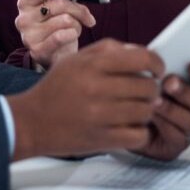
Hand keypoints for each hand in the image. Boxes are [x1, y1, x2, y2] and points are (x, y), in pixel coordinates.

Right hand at [6, 38, 162, 160]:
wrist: (31, 121)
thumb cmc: (56, 88)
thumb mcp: (76, 59)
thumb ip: (109, 50)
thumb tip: (142, 52)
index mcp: (92, 65)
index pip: (142, 59)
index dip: (157, 64)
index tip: (157, 70)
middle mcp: (97, 88)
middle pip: (148, 87)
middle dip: (151, 89)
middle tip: (144, 92)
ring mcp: (100, 116)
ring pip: (147, 111)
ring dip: (146, 111)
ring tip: (135, 109)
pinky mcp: (102, 140)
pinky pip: (139, 135)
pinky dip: (140, 132)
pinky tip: (130, 126)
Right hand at [14, 0, 97, 67]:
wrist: (53, 56)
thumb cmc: (57, 26)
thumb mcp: (57, 7)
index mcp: (25, 2)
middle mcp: (22, 17)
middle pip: (60, 3)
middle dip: (80, 9)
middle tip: (89, 18)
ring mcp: (28, 35)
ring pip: (65, 20)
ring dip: (76, 25)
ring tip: (73, 31)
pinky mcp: (37, 51)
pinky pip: (63, 36)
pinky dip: (73, 35)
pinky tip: (71, 38)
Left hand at [135, 60, 189, 160]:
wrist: (127, 123)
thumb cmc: (146, 95)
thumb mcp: (157, 75)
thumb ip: (174, 62)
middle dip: (185, 91)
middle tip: (170, 82)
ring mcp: (188, 130)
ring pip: (189, 120)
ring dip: (172, 108)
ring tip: (156, 100)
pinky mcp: (175, 145)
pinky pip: (175, 136)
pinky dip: (163, 124)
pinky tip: (150, 115)